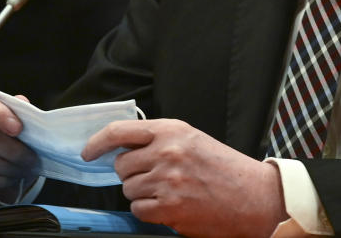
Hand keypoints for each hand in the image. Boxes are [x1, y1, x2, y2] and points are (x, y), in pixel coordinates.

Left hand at [82, 119, 286, 237]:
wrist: (252, 196)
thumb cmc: (224, 168)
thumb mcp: (191, 140)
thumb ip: (159, 139)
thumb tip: (122, 148)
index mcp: (172, 130)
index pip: (120, 131)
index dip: (97, 142)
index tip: (88, 152)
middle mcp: (167, 151)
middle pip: (121, 165)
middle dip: (132, 173)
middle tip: (155, 176)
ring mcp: (167, 180)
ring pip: (129, 189)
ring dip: (143, 193)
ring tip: (170, 191)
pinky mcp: (169, 207)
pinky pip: (139, 210)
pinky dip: (149, 211)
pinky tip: (170, 205)